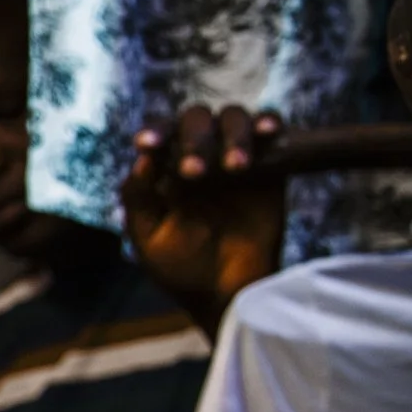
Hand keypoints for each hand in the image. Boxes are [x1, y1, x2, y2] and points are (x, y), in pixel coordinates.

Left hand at [122, 105, 287, 332]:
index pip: (160, 136)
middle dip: (194, 138)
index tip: (148, 145)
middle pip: (196, 120)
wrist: (228, 293)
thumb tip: (142, 158)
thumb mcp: (149, 239)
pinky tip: (269, 132)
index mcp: (165, 170)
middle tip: (194, 173)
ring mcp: (235, 158)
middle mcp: (200, 156)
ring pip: (233, 118)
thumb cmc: (181, 269)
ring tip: (234, 168)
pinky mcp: (270, 166)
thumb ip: (139, 199)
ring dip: (233, 134)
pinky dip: (270, 123)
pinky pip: (272, 132)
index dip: (155, 133)